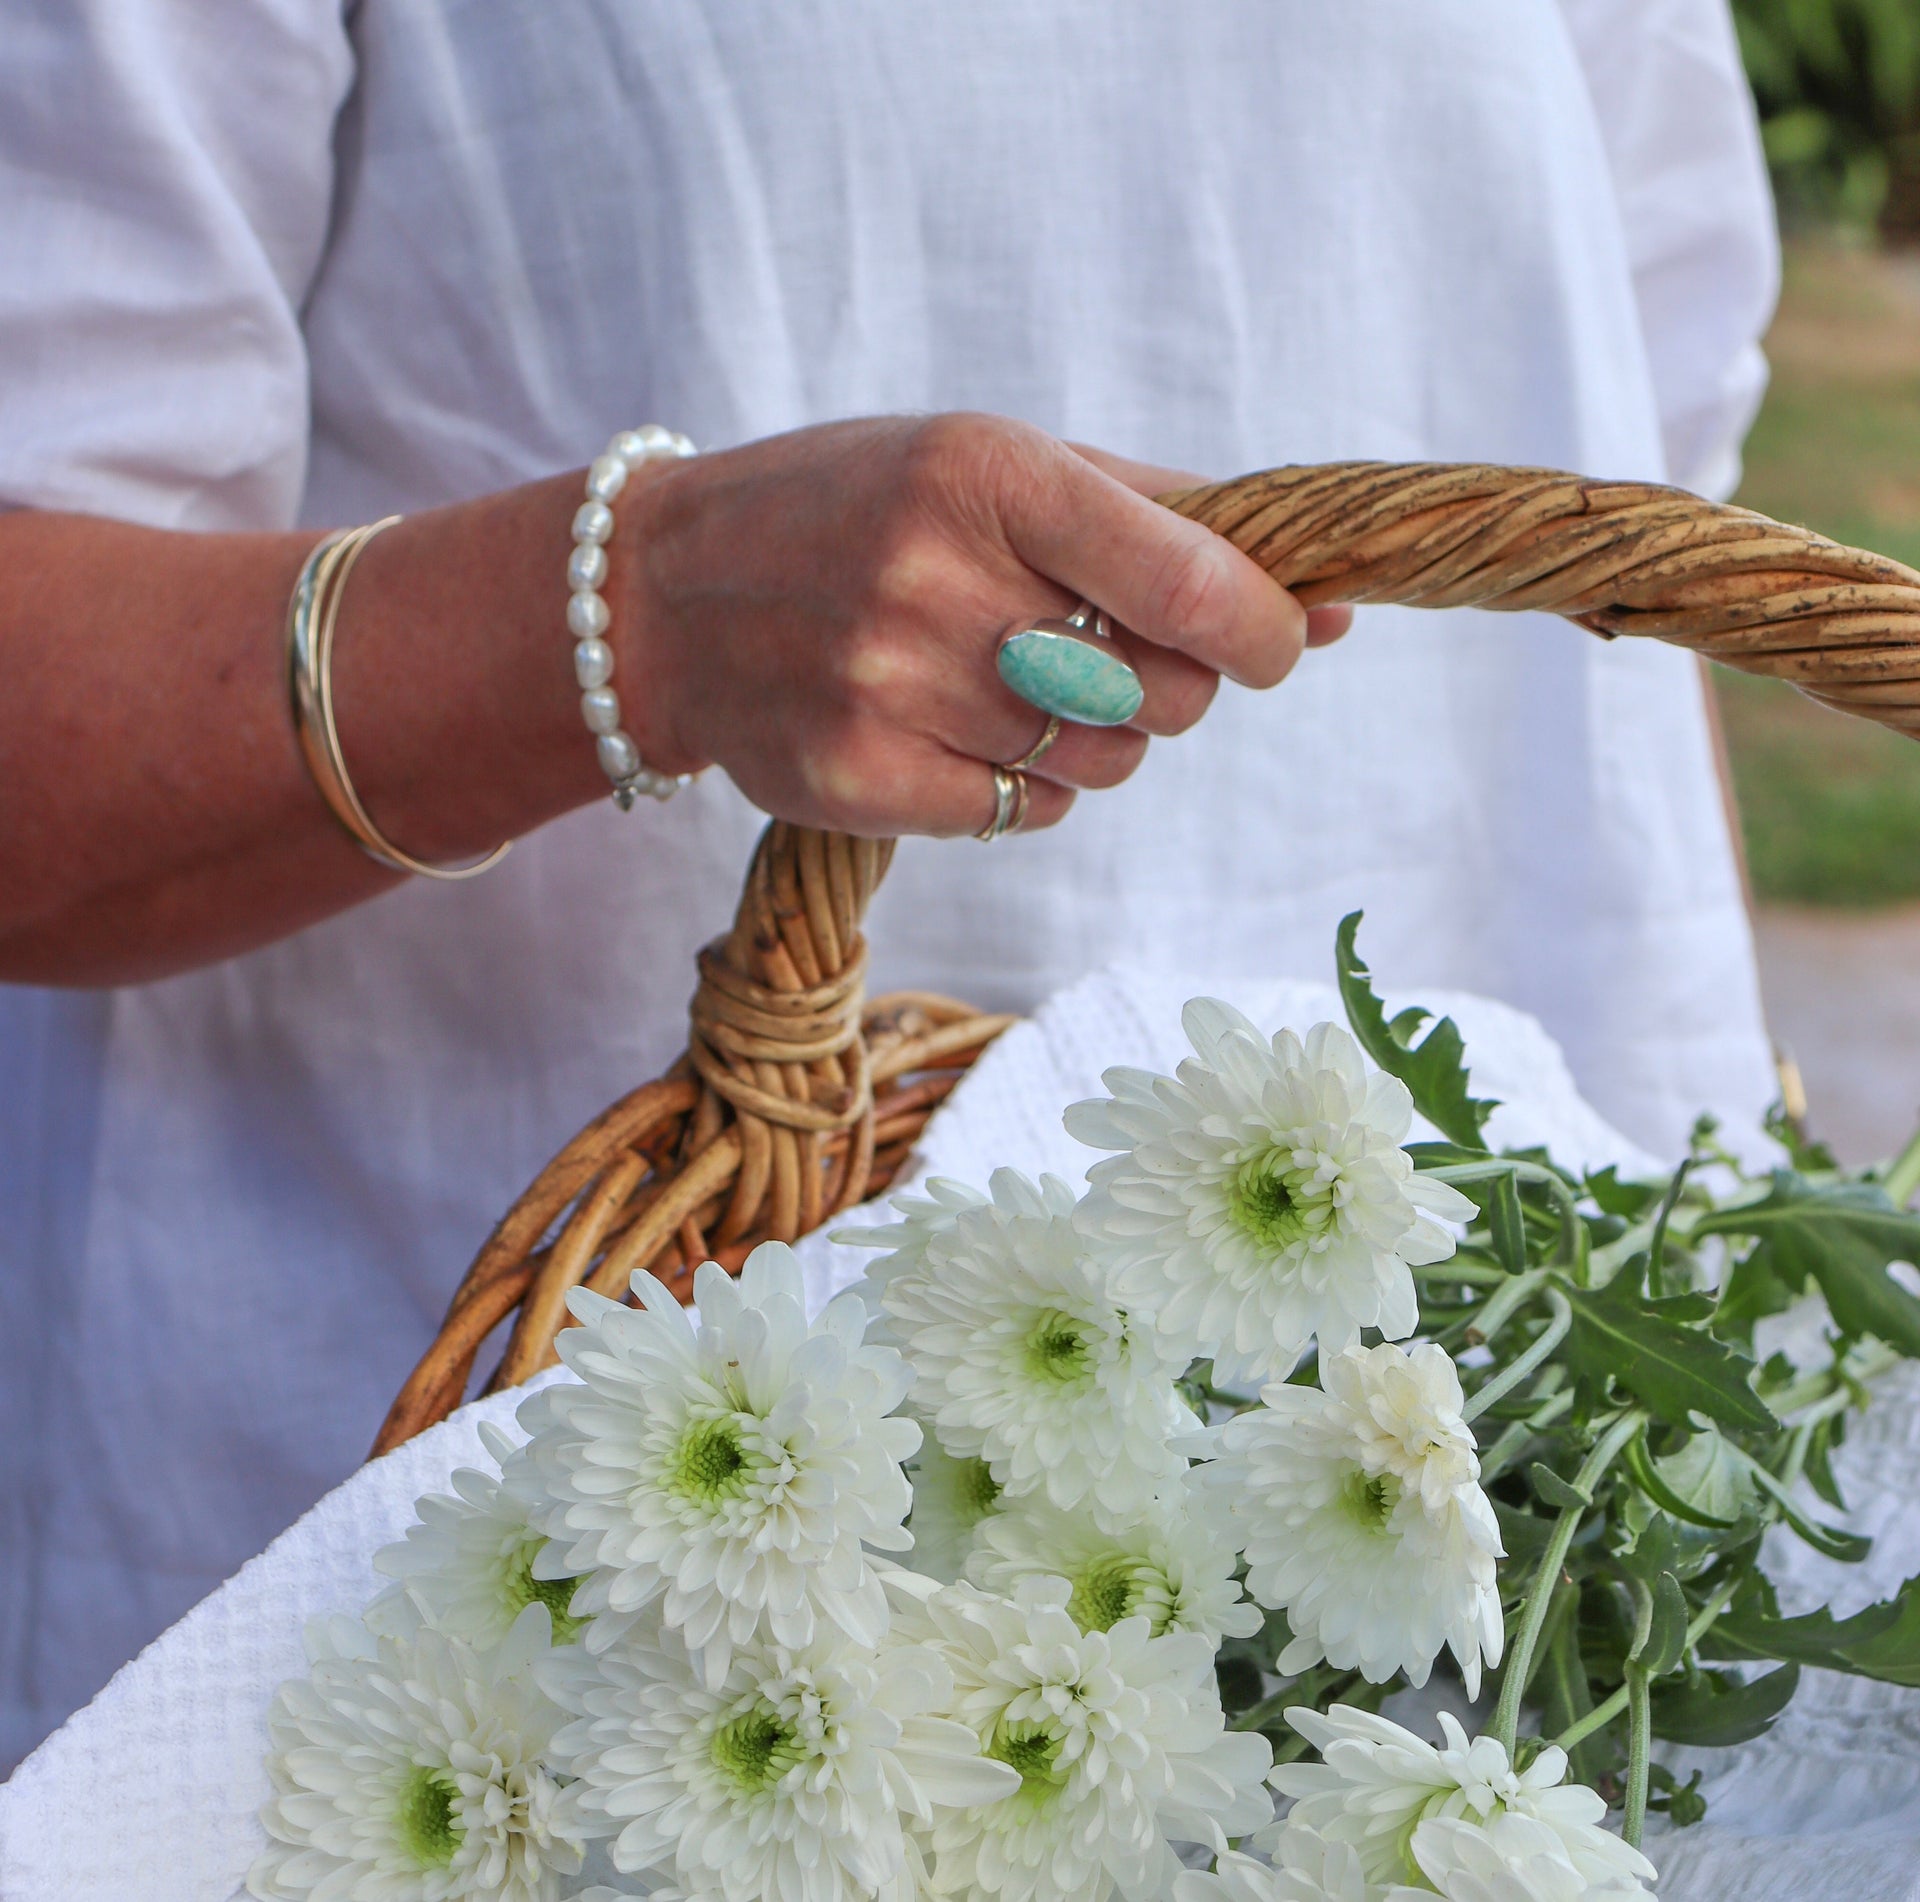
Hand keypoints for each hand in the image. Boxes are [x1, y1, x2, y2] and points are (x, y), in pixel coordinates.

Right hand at [615, 413, 1350, 836]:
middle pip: (1162, 690)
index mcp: (982, 472)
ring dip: (1096, 736)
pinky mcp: (858, 780)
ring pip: (1102, 761)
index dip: (1265, 627)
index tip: (1282, 642)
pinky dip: (1028, 785)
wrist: (664, 597)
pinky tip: (962, 731)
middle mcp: (932, 578)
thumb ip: (1160, 521)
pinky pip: (1027, 812)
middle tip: (1112, 654)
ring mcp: (888, 688)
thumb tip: (1333, 611)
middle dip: (1174, 684)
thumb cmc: (855, 510)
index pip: (1186, 575)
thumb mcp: (988, 463)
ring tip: (1011, 681)